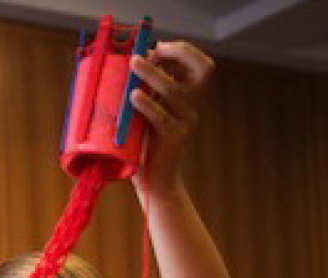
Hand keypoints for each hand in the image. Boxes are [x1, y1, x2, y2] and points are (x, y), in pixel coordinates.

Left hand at [129, 40, 214, 192]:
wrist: (153, 181)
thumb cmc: (141, 143)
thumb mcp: (141, 111)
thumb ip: (141, 90)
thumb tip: (126, 65)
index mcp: (185, 95)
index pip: (199, 64)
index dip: (181, 50)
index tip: (156, 47)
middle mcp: (190, 105)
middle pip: (201, 69)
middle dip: (177, 53)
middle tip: (148, 52)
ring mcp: (185, 120)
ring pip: (175, 89)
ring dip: (152, 73)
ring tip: (134, 64)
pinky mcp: (175, 137)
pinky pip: (161, 116)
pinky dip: (147, 104)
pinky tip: (134, 96)